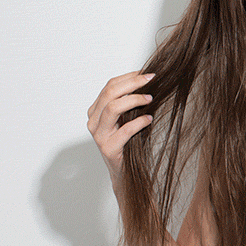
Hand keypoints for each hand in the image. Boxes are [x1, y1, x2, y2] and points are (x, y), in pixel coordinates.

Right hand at [87, 71, 154, 185]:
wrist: (124, 172)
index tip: (147, 73)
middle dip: (133, 83)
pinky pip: (124, 131)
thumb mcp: (126, 118)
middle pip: (110, 93)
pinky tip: (149, 119)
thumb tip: (148, 81)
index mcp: (96, 110)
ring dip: (134, 100)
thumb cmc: (127, 142)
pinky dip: (139, 122)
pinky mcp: (108, 148)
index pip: (110, 86)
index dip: (129, 77)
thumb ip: (129, 102)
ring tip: (150, 99)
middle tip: (151, 80)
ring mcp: (99, 135)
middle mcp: (93, 121)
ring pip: (112, 108)